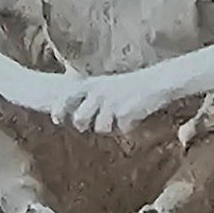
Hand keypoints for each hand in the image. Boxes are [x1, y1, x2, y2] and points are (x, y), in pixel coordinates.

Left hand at [56, 66, 184, 133]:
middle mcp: (99, 92)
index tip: (57, 118)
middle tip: (91, 123)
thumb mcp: (105, 84)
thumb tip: (73, 117)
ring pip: (100, 128)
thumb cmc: (129, 86)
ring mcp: (111, 102)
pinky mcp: (124, 112)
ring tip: (119, 114)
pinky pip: (120, 130)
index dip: (59, 110)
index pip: (66, 96)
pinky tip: (133, 115)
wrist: (156, 82)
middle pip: (79, 120)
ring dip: (110, 126)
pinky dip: (127, 127)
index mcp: (92, 84)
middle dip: (84, 125)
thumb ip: (88, 96)